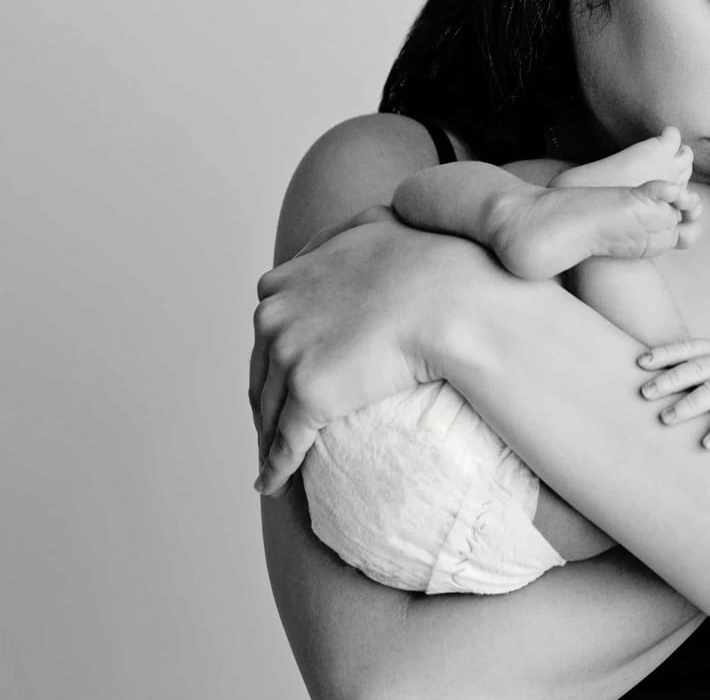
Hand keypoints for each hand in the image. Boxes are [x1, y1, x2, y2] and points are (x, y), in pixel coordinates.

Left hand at [249, 217, 478, 495]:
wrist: (449, 296)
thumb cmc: (427, 260)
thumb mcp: (375, 225)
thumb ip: (348, 231)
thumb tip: (354, 230)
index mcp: (283, 280)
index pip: (266, 329)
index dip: (273, 357)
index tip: (282, 377)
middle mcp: (274, 314)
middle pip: (259, 371)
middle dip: (263, 401)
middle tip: (271, 429)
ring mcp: (289, 354)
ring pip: (268, 410)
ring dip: (266, 440)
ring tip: (271, 462)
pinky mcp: (309, 393)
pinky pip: (286, 441)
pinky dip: (275, 467)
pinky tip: (272, 483)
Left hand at [637, 339, 709, 451]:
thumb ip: (702, 362)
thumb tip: (659, 372)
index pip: (688, 347)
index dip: (664, 353)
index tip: (640, 362)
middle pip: (695, 369)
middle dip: (668, 380)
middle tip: (644, 394)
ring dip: (687, 406)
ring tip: (666, 419)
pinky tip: (706, 444)